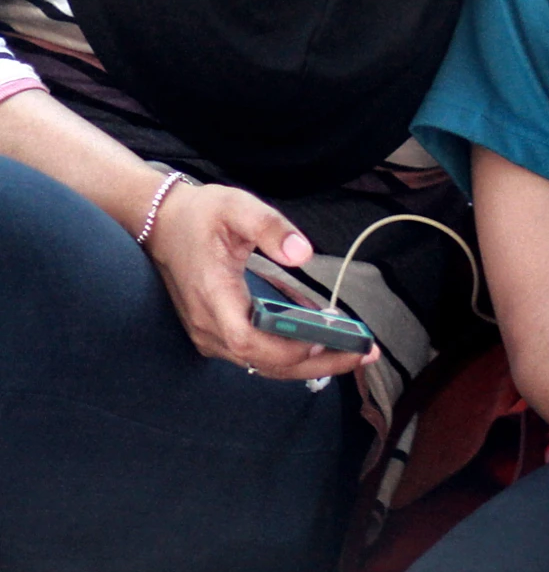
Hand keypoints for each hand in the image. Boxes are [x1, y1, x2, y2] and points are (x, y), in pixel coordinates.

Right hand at [142, 180, 375, 379]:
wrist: (161, 223)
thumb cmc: (200, 214)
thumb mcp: (237, 207)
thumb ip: (271, 228)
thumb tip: (303, 253)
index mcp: (212, 296)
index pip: (248, 340)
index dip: (287, 348)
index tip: (327, 340)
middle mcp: (208, 325)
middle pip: (263, 361)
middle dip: (316, 362)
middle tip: (364, 355)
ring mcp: (209, 333)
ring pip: (261, 363)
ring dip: (308, 363)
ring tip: (354, 352)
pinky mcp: (217, 332)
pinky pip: (256, 354)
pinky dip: (291, 355)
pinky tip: (323, 344)